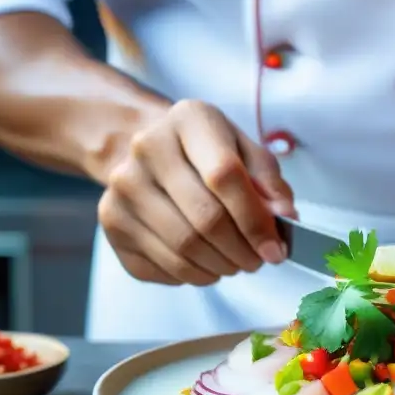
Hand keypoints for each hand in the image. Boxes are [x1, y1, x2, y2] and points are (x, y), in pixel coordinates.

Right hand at [98, 99, 295, 285]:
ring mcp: (121, 187)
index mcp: (188, 119)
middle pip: (204, 218)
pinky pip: (161, 266)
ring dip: (220, 267)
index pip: (225, 176)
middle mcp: (147, 148)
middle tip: (257, 261)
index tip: (275, 250)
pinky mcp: (110, 221)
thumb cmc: (207, 154)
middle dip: (241, 251)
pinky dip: (194, 275)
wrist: (149, 152)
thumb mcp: (246, 152)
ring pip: (182, 249)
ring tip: (235, 263)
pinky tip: (206, 264)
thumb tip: (284, 217)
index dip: (255, 221)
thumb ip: (270, 183)